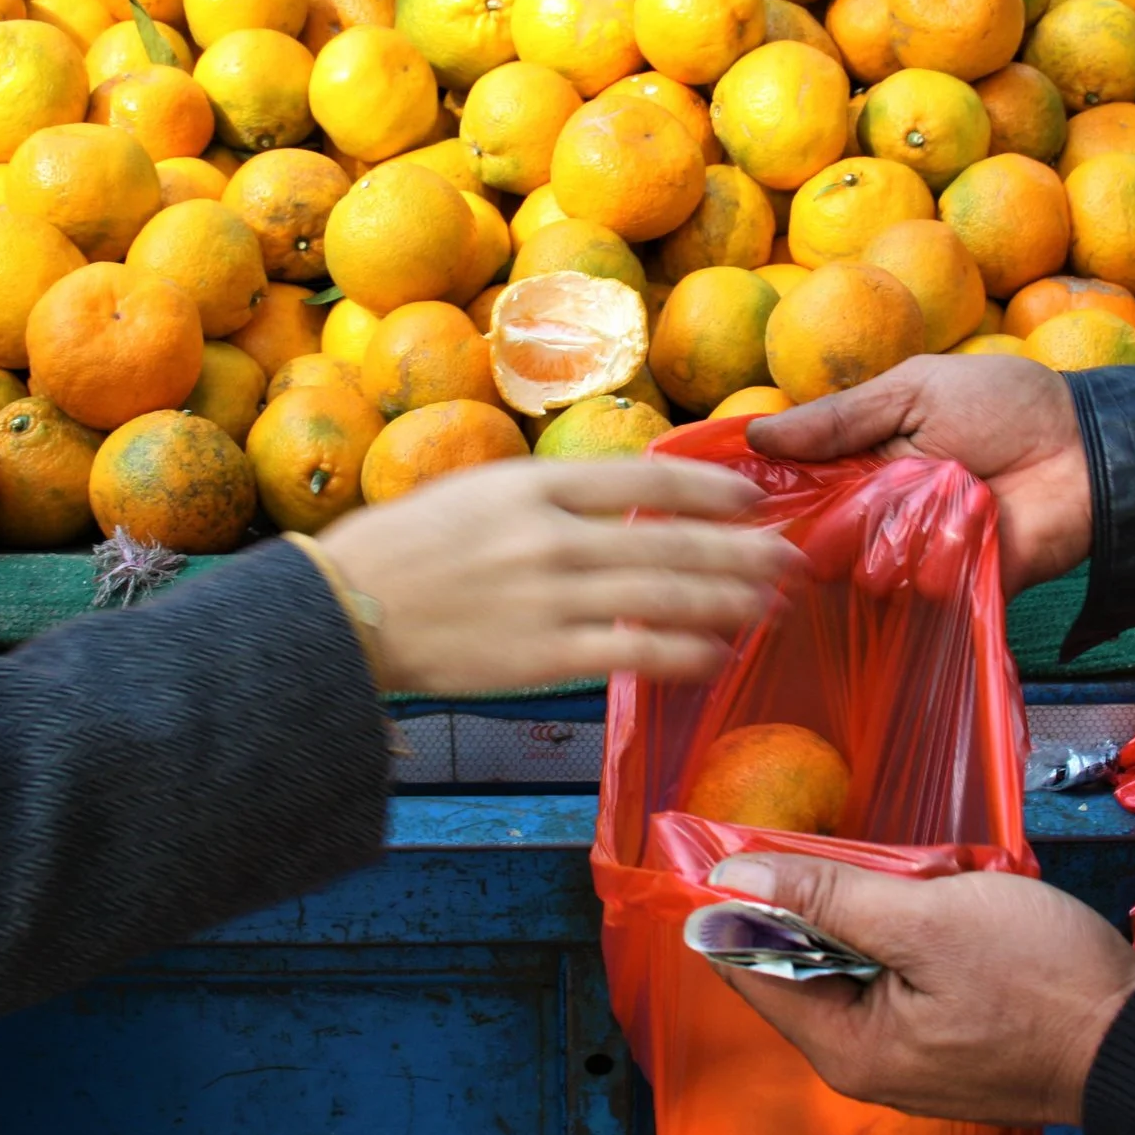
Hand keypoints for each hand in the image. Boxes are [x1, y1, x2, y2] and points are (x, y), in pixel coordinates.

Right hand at [315, 458, 801, 694]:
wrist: (341, 613)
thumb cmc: (404, 549)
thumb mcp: (475, 492)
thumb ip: (548, 495)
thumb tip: (626, 496)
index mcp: (532, 485)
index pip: (645, 478)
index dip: (712, 489)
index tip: (755, 499)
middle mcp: (548, 537)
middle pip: (671, 540)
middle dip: (743, 551)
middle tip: (793, 559)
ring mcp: (548, 598)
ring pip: (665, 597)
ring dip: (729, 601)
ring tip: (771, 606)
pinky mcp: (541, 656)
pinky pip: (634, 654)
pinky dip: (685, 654)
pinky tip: (719, 656)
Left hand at [706, 853, 1134, 1126]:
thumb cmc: (1041, 980)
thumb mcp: (928, 919)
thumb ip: (826, 897)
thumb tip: (731, 876)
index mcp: (844, 1046)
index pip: (748, 966)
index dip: (740, 901)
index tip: (750, 840)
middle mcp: (863, 1063)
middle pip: (800, 963)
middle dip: (827, 900)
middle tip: (881, 859)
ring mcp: (906, 1057)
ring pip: (853, 962)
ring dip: (877, 911)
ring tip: (933, 882)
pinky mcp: (943, 1042)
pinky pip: (897, 976)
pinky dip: (910, 934)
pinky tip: (950, 905)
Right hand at [745, 354, 1090, 593]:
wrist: (1085, 450)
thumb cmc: (1004, 406)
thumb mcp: (916, 389)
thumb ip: (840, 417)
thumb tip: (756, 435)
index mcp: (863, 463)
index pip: (801, 492)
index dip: (780, 498)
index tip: (756, 499)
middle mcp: (879, 516)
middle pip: (824, 542)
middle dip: (838, 525)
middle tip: (871, 496)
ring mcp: (914, 556)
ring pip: (868, 572)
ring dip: (895, 543)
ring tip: (935, 506)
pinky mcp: (954, 588)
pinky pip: (921, 594)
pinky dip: (937, 567)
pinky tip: (960, 538)